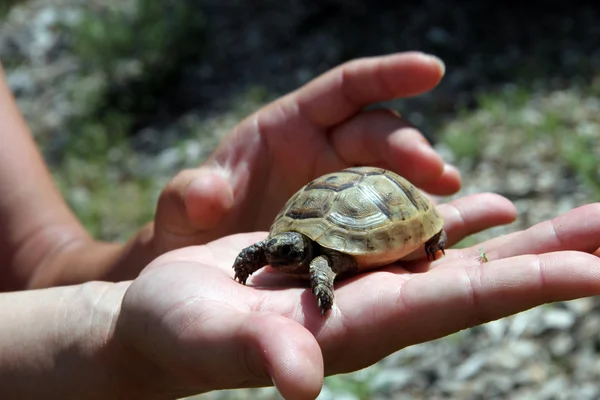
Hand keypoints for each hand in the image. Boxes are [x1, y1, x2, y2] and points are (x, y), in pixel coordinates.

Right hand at [114, 198, 599, 398]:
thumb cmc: (184, 330)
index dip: (525, 288)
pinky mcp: (349, 254)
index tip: (596, 272)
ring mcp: (368, 277)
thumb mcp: (215, 338)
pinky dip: (462, 221)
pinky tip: (493, 208)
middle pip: (482, 280)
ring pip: (462, 254)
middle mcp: (380, 302)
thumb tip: (302, 384)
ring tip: (587, 219)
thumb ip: (259, 355)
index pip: (456, 304)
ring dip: (526, 239)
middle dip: (553, 258)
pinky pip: (419, 233)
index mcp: (361, 324)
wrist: (172, 312)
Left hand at [149, 52, 457, 252]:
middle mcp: (324, 151)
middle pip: (376, 135)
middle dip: (409, 149)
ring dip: (422, 191)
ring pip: (394, 178)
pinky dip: (414, 226)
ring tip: (443, 214)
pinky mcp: (353, 229)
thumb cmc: (193, 228)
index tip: (431, 70)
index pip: (345, 88)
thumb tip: (206, 193)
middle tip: (438, 174)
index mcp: (288, 126)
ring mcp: (343, 191)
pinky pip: (391, 220)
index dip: (387, 75)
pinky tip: (437, 239)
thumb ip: (187, 198)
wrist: (207, 268)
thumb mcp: (181, 212)